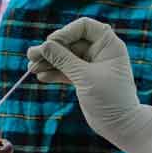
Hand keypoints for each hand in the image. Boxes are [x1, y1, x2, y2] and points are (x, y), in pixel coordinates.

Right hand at [27, 18, 151, 152]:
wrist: (120, 125)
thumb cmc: (110, 99)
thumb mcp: (84, 77)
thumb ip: (63, 60)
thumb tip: (43, 45)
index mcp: (108, 45)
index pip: (84, 27)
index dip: (65, 32)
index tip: (51, 44)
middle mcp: (101, 52)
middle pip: (70, 42)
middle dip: (51, 50)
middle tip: (31, 56)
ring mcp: (92, 65)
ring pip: (66, 57)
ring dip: (49, 62)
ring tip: (31, 69)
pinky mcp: (84, 79)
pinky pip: (66, 70)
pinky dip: (54, 73)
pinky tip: (41, 77)